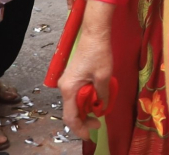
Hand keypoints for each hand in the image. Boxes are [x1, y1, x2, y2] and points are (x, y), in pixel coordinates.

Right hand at [56, 9, 113, 139]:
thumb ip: (102, 96)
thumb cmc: (98, 52)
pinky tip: (96, 98)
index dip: (79, 128)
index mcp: (69, 89)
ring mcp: (67, 81)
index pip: (70, 117)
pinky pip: (77, 94)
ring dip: (86, 109)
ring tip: (100, 110)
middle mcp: (64, 87)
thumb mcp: (104, 77)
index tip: (90, 135)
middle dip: (84, 119)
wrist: (94, 33)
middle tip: (98, 123)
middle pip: (72, 111)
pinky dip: (86, 99)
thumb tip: (101, 109)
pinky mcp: (72, 76)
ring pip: (75, 103)